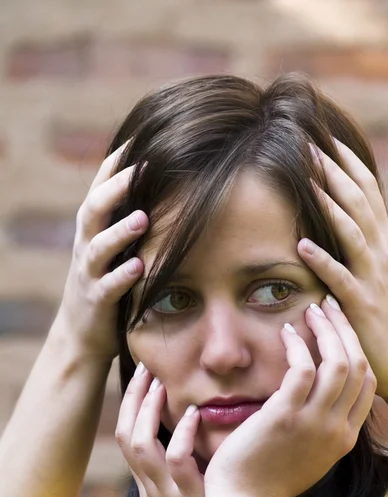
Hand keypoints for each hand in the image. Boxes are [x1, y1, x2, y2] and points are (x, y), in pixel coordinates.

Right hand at [56, 144, 148, 360]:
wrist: (82, 329)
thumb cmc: (108, 277)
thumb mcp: (115, 244)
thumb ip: (130, 215)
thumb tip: (166, 183)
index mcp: (94, 226)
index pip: (101, 185)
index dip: (118, 162)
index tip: (144, 138)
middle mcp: (87, 243)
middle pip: (94, 208)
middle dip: (117, 188)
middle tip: (144, 168)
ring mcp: (89, 271)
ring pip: (98, 246)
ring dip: (119, 231)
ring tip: (142, 218)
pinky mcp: (95, 300)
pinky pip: (107, 286)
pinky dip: (122, 276)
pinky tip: (141, 266)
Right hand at [115, 364, 211, 496]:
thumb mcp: (184, 490)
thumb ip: (183, 460)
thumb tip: (193, 420)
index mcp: (146, 482)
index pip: (125, 435)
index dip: (130, 404)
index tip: (144, 375)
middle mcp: (147, 486)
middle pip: (124, 434)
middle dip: (132, 399)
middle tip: (146, 368)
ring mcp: (164, 493)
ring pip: (139, 445)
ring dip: (148, 410)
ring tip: (161, 384)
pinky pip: (175, 460)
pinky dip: (180, 434)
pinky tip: (194, 415)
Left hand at [204, 302, 375, 496]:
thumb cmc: (269, 476)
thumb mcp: (309, 453)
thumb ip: (322, 425)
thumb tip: (319, 392)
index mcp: (345, 437)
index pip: (367, 383)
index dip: (356, 348)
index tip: (340, 327)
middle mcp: (338, 429)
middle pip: (358, 366)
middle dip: (345, 330)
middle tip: (328, 306)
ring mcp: (314, 423)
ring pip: (337, 364)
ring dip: (327, 330)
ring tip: (311, 311)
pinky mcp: (286, 416)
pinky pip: (302, 370)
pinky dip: (297, 346)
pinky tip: (286, 332)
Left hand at [297, 139, 387, 402]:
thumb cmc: (386, 319)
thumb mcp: (377, 275)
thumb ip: (361, 248)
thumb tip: (337, 222)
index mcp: (383, 244)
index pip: (368, 193)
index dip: (350, 164)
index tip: (328, 139)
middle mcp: (381, 254)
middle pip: (360, 203)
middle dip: (337, 171)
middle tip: (312, 143)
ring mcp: (374, 278)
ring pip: (353, 231)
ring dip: (330, 203)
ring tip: (307, 179)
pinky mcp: (362, 305)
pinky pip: (341, 279)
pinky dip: (322, 260)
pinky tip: (302, 245)